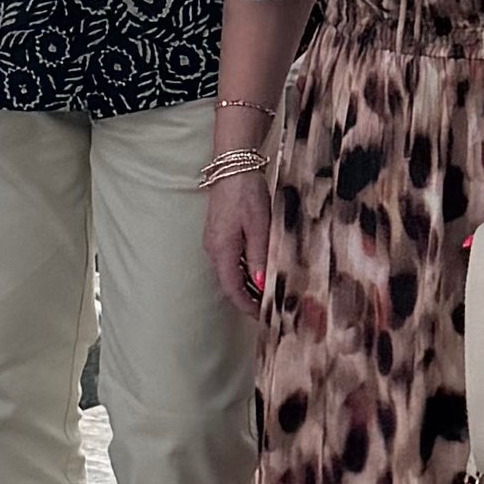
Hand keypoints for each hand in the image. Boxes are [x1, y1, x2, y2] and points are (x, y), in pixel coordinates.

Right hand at [200, 156, 270, 313]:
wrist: (232, 166)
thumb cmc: (246, 193)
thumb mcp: (259, 226)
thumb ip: (259, 257)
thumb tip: (260, 285)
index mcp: (222, 250)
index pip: (232, 289)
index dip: (246, 306)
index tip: (262, 317)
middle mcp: (213, 248)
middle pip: (229, 282)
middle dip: (248, 298)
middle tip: (270, 307)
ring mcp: (213, 240)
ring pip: (229, 271)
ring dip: (246, 284)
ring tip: (268, 291)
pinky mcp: (218, 232)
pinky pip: (229, 259)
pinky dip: (243, 269)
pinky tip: (258, 269)